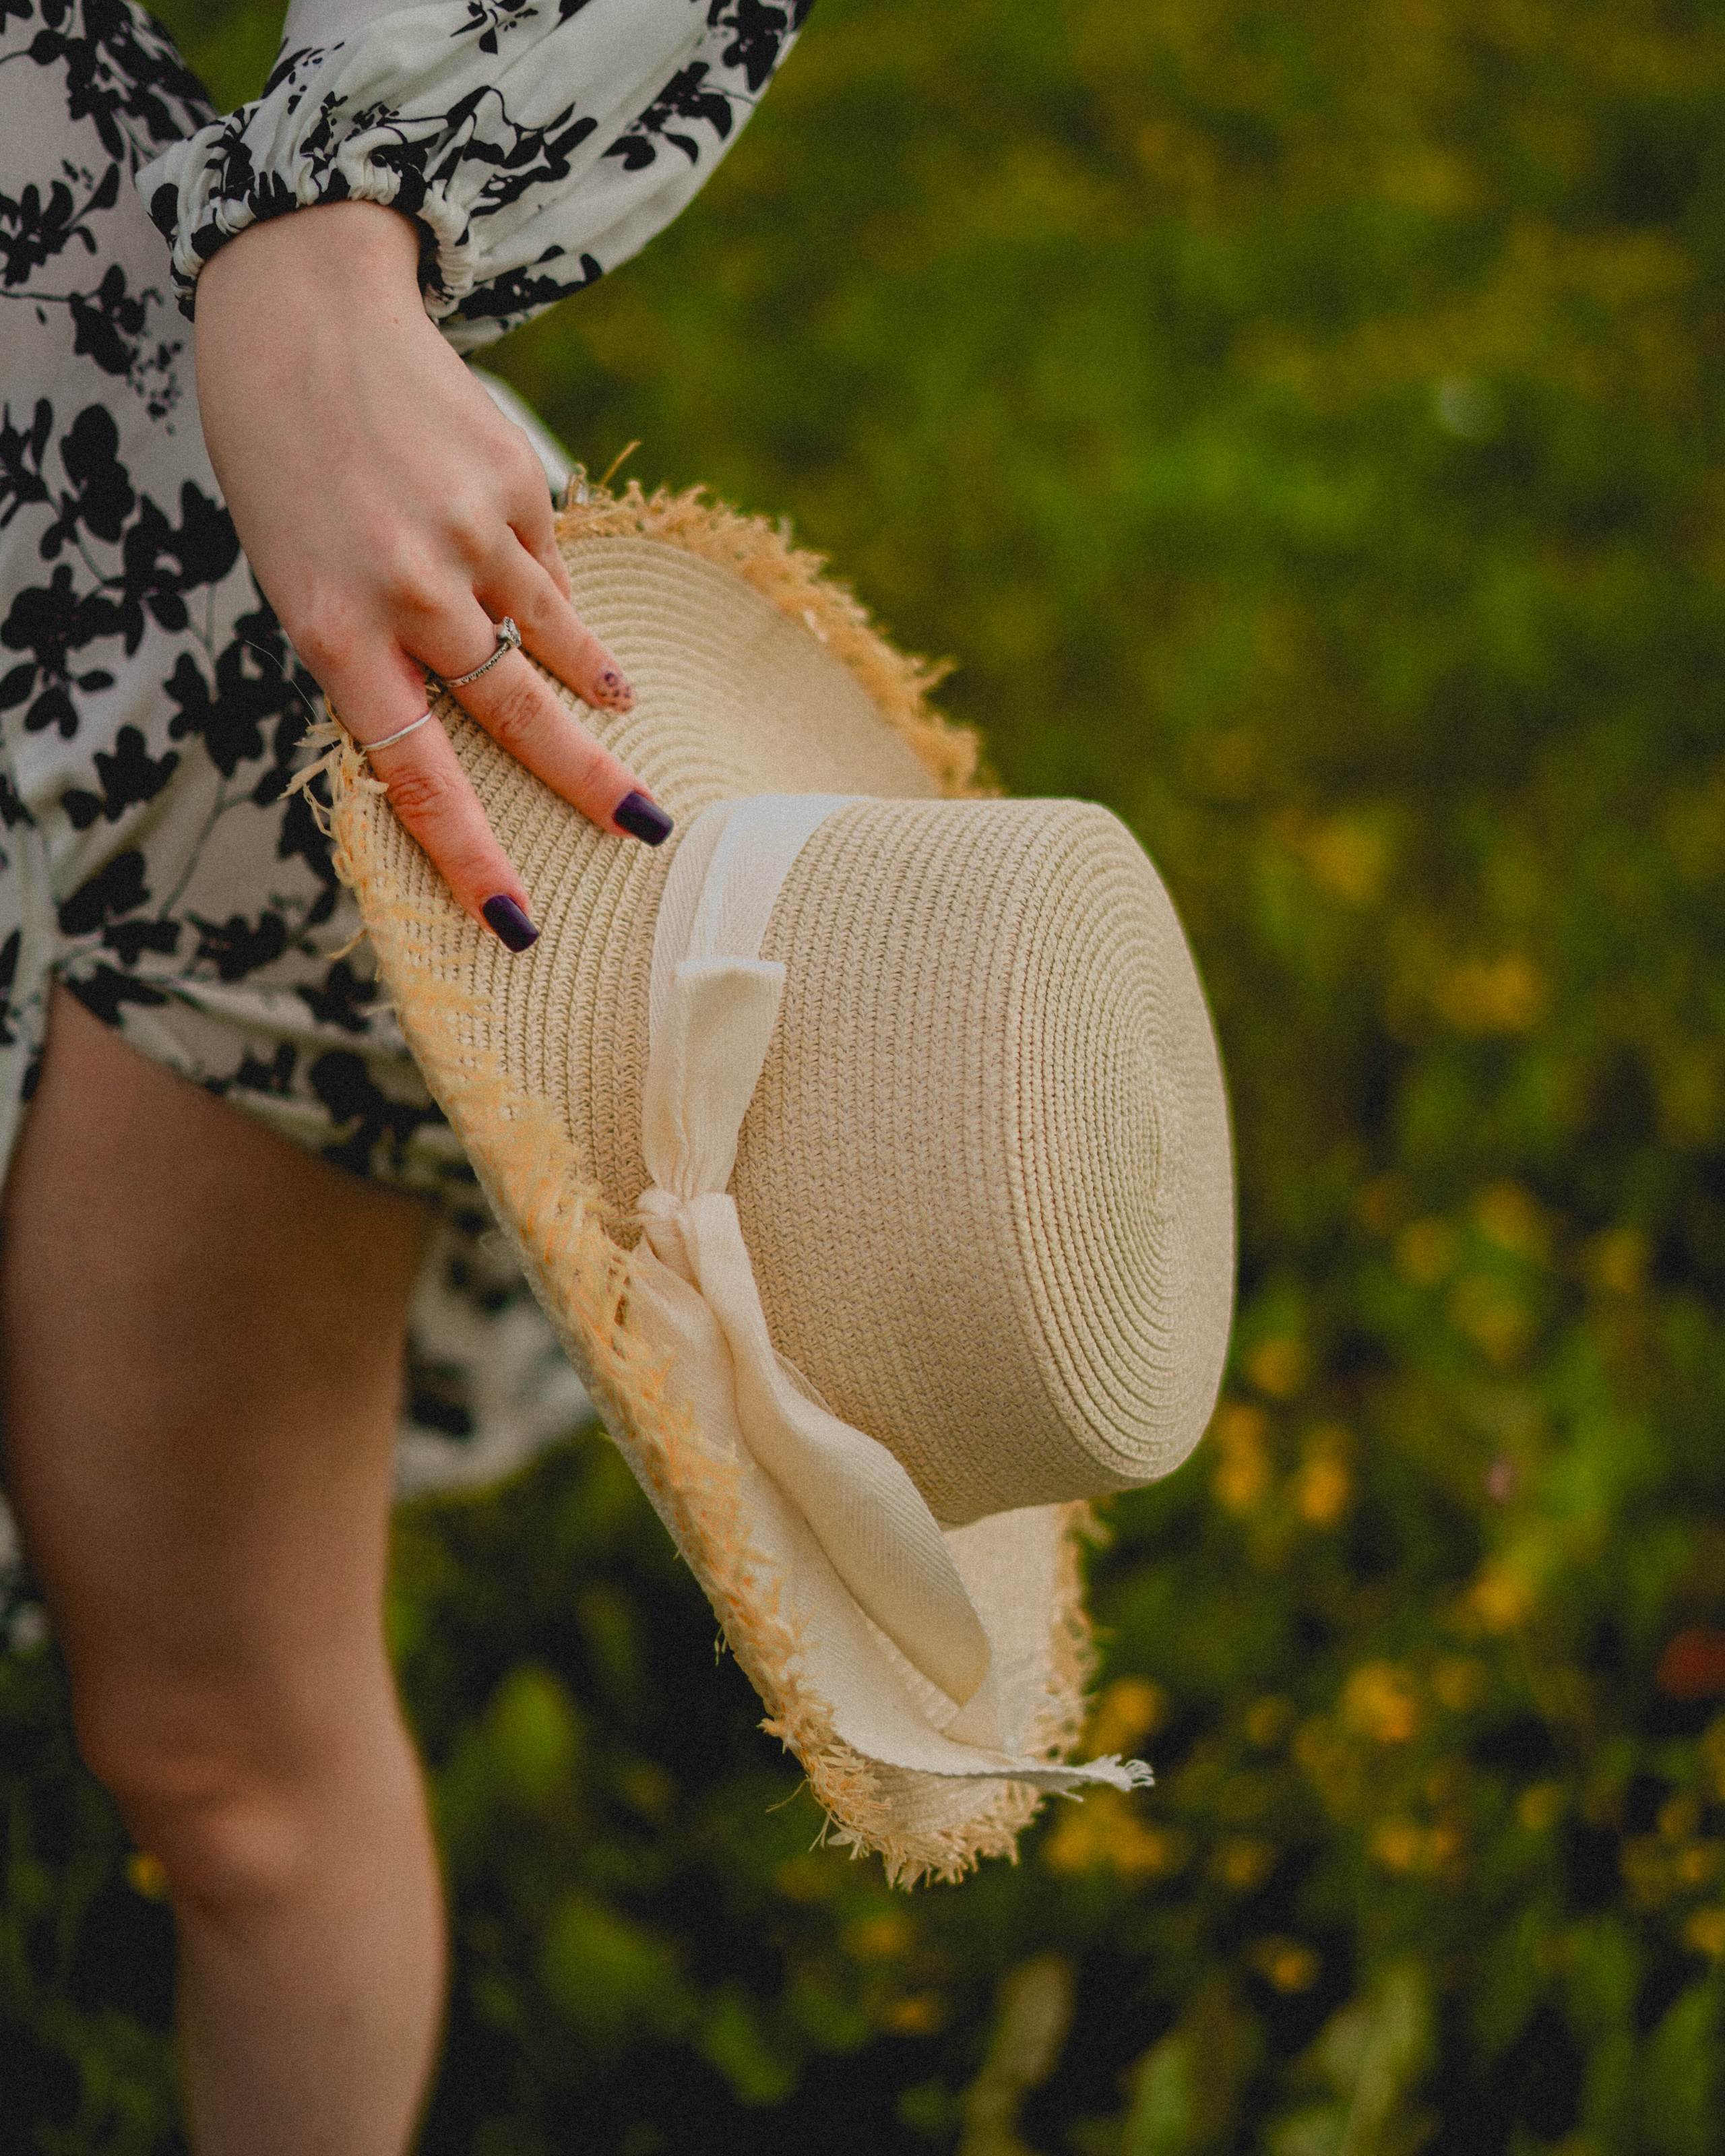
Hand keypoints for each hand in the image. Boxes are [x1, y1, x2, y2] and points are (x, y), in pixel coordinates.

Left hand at [193, 200, 668, 952]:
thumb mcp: (300, 577)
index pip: (417, 773)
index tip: (517, 920)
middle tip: (649, 829)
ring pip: (553, 640)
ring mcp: (468, 533)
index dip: (471, 854)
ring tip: (623, 710)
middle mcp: (407, 588)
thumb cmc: (286, 468)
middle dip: (589, 784)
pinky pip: (545, 567)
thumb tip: (479, 724)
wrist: (300, 304)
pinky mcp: (513, 481)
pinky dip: (542, 585)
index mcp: (333, 629)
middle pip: (518, 717)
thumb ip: (377, 655)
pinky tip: (519, 567)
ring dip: (592, 683)